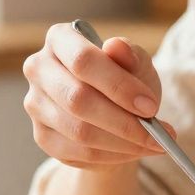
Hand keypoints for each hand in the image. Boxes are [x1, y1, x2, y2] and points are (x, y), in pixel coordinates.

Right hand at [23, 23, 174, 169]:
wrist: (115, 111)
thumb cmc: (125, 78)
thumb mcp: (136, 63)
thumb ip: (130, 55)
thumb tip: (117, 47)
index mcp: (60, 39)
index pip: (83, 60)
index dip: (118, 85)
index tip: (150, 106)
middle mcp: (39, 68)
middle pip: (78, 99)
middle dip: (124, 121)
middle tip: (158, 133)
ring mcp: (36, 104)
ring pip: (80, 131)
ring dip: (123, 143)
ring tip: (154, 144)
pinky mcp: (41, 136)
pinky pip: (79, 152)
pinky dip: (114, 156)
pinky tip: (134, 150)